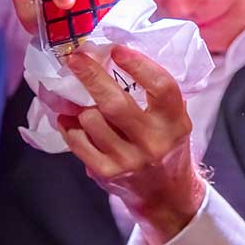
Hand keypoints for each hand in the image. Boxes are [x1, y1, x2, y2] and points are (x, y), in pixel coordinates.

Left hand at [57, 46, 206, 244]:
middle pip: (115, 104)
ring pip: (92, 120)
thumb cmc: (167, 145)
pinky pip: (78, 142)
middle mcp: (154, 143)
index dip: (138, 64)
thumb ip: (156, 93)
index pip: (161, 87)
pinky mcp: (107, 173)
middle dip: (92, 75)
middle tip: (76, 56)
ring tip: (77, 95)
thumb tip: (119, 54)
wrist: (166, 194)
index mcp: (175, 123)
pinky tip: (68, 118)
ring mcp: (129, 160)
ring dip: (81, 104)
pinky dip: (70, 126)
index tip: (117, 49)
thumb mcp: (175, 120)